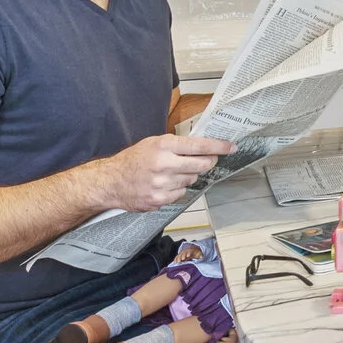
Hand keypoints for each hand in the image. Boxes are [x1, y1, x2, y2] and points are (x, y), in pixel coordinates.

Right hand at [92, 134, 236, 211]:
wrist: (110, 182)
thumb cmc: (133, 160)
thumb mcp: (153, 143)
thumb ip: (177, 144)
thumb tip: (204, 146)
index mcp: (164, 145)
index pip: (200, 145)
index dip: (219, 146)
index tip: (231, 147)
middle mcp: (164, 164)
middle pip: (202, 165)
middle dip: (208, 162)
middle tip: (207, 160)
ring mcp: (162, 184)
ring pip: (192, 179)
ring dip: (188, 176)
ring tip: (171, 172)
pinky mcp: (160, 200)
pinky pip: (181, 193)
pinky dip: (177, 189)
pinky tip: (164, 184)